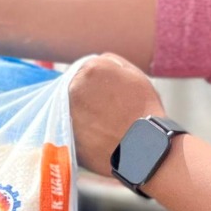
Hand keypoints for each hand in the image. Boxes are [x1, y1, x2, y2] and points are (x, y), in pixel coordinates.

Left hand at [68, 55, 165, 177]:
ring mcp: (66, 112)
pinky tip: (97, 136)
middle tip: (106, 110)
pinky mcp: (65, 134)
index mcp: (91, 69)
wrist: (144, 149)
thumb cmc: (144, 112)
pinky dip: (81, 130)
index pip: (88, 69)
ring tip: (103, 124)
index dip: (100, 82)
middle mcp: (73, 88)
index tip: (109, 93)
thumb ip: (112, 63)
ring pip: (72, 107)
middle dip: (88, 96)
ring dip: (82, 112)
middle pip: (76, 87)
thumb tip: (98, 61)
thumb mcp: (135, 75)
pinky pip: (70, 127)